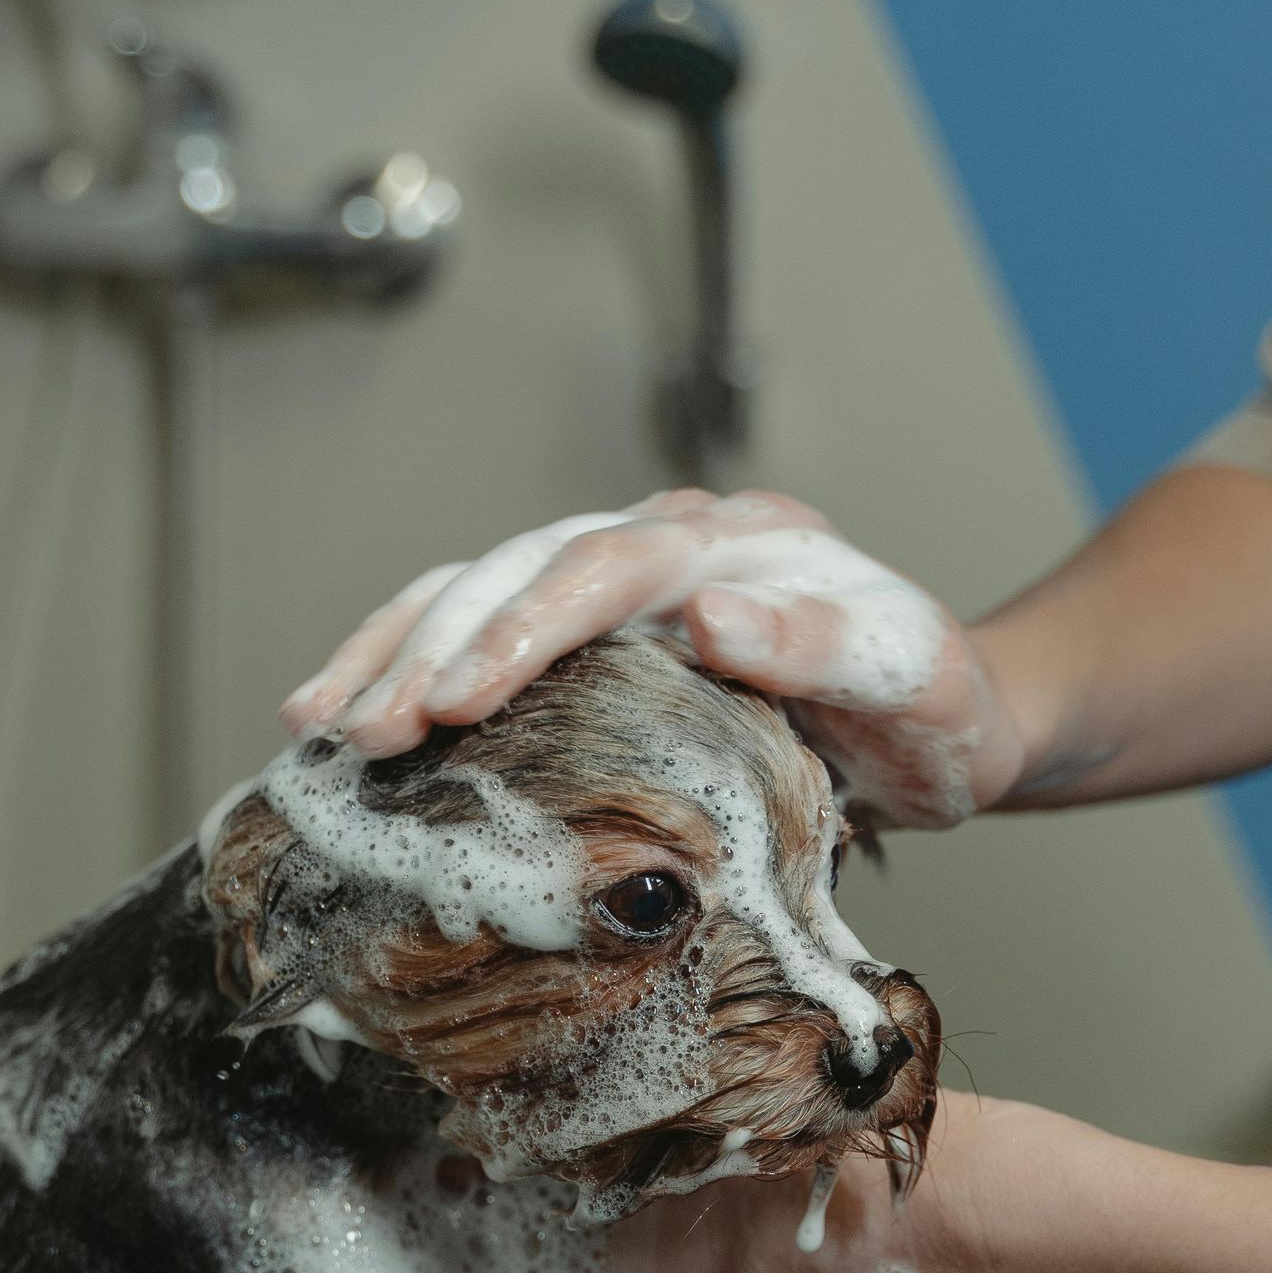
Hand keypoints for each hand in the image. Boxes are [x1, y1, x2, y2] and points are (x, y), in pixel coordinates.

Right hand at [282, 489, 1026, 826]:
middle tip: (363, 733)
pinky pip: (482, 628)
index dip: (521, 629)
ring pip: (479, 588)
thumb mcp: (915, 684)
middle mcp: (667, 542)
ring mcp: (624, 582)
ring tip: (318, 723)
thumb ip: (822, 641)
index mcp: (737, 540)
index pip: (604, 568)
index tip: (458, 700)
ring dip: (392, 654)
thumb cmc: (939, 711)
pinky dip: (408, 666)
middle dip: (429, 650)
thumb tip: (710, 609)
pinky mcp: (595, 630)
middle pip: (518, 572)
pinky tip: (343, 713)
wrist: (952, 720)